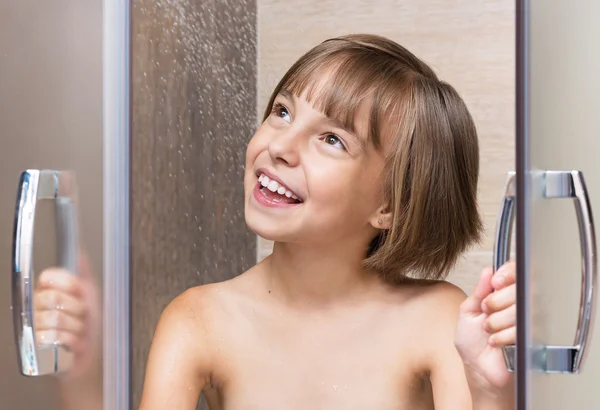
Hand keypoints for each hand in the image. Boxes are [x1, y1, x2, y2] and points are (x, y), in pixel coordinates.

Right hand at [33, 252, 100, 380]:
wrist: (88, 355)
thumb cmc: (89, 326)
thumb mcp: (91, 295)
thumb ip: (84, 273)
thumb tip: (79, 253)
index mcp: (48, 293)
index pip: (49, 277)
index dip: (68, 284)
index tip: (78, 292)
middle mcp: (37, 309)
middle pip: (53, 297)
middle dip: (77, 308)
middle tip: (81, 315)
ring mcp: (35, 328)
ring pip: (56, 318)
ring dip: (76, 327)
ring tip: (77, 331)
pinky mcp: (37, 348)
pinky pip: (55, 337)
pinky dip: (72, 341)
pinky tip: (73, 343)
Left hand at [454, 261, 515, 390]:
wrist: (478, 369)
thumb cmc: (472, 341)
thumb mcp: (468, 311)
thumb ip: (479, 291)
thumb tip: (488, 271)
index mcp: (502, 294)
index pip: (516, 272)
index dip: (508, 273)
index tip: (496, 282)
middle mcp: (518, 305)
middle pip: (518, 289)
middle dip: (496, 301)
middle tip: (486, 312)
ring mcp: (528, 321)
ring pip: (519, 310)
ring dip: (496, 321)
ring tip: (488, 330)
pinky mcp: (533, 338)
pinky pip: (521, 330)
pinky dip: (502, 336)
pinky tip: (496, 342)